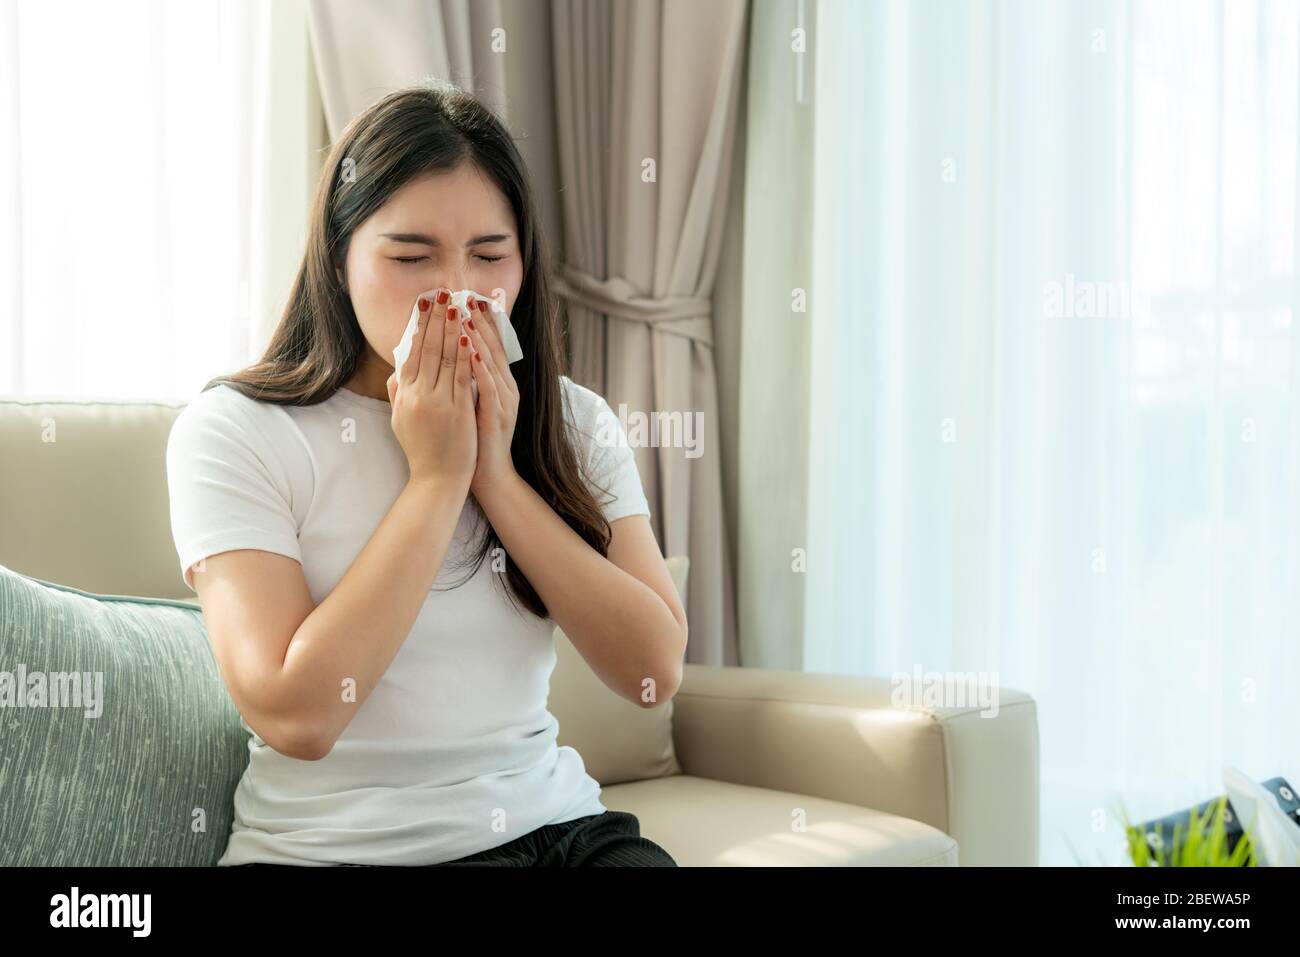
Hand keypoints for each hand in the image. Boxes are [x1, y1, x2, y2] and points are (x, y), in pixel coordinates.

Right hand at [387, 289, 476, 490]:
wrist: (436, 479)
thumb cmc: (421, 450)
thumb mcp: (401, 419)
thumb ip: (398, 392)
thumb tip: (398, 369)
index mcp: (404, 394)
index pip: (411, 351)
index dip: (419, 326)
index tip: (425, 304)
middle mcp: (417, 394)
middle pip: (427, 348)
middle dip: (435, 318)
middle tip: (441, 293)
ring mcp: (437, 402)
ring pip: (444, 358)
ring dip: (451, 328)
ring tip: (456, 304)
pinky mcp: (456, 411)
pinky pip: (461, 377)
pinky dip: (464, 355)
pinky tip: (468, 336)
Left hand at [462, 293, 519, 497]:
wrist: (489, 475)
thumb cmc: (475, 442)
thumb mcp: (469, 406)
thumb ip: (462, 384)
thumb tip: (449, 362)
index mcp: (497, 386)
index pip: (489, 348)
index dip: (479, 324)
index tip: (466, 301)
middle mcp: (505, 389)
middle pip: (493, 348)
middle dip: (480, 322)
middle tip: (468, 297)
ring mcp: (503, 401)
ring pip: (491, 363)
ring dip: (479, 338)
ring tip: (466, 315)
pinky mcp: (497, 415)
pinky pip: (488, 386)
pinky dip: (479, 367)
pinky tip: (469, 351)